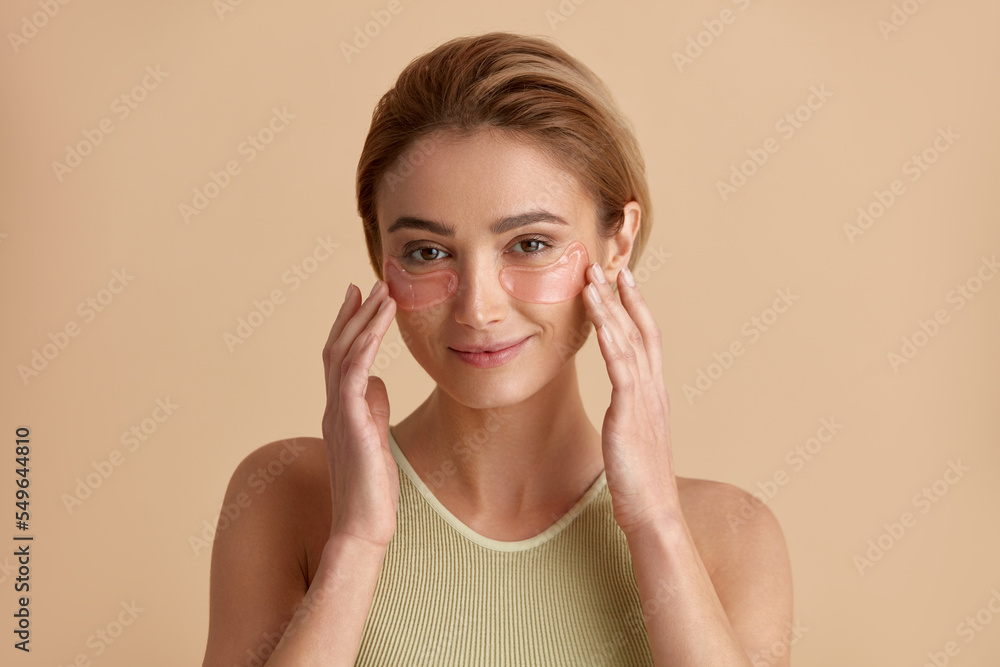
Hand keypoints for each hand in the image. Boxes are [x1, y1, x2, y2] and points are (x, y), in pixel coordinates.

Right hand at [321, 280, 398, 548]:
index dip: (350, 325)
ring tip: (382, 292)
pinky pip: (353, 372)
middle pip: (338, 347)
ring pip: (345, 354)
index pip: (340, 358)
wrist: (363, 527)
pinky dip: (365, 343)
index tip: (360, 297)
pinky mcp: (350, 422)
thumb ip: (373, 409)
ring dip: (364, 319)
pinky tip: (378, 323)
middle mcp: (334, 407)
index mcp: (340, 410)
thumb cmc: (372, 491)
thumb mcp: (376, 440)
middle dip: (355, 313)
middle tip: (369, 282)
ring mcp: (339, 413)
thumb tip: (378, 382)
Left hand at [582, 263, 678, 535]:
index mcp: (654, 396)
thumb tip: (620, 411)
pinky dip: (609, 334)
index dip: (636, 307)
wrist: (653, 514)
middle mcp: (653, 390)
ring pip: (628, 340)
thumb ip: (629, 418)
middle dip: (623, 295)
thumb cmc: (640, 484)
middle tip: (607, 263)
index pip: (648, 340)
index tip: (625, 279)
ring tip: (593, 277)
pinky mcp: (630, 412)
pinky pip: (620, 364)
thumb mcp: (633, 441)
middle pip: (640, 330)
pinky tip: (597, 314)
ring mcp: (644, 399)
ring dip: (610, 305)